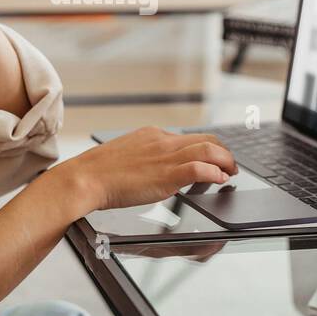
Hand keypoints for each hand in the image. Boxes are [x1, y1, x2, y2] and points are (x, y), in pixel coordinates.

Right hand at [54, 126, 237, 211]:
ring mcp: (165, 156)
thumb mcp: (128, 155)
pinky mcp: (166, 174)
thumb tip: (159, 167)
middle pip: (207, 139)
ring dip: (226, 161)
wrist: (85, 178)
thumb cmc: (100, 173)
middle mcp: (163, 141)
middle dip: (224, 153)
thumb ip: (147, 157)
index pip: (191, 137)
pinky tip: (219, 180)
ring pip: (209, 150)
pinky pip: (199, 168)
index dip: (209, 148)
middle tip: (231, 166)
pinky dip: (215, 173)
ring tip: (230, 173)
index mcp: (153, 135)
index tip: (215, 159)